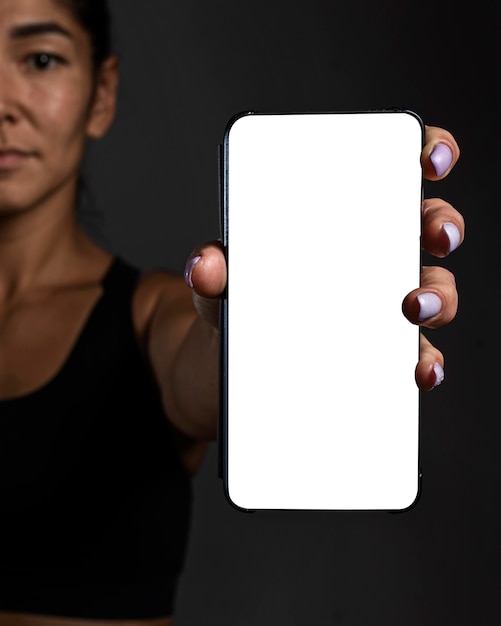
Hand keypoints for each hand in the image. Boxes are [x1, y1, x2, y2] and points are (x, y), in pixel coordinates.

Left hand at [184, 124, 463, 391]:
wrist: (239, 357)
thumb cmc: (244, 297)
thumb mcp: (226, 279)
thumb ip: (215, 267)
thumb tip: (204, 264)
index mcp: (342, 216)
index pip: (394, 170)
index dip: (427, 153)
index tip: (430, 158)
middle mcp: (373, 253)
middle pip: (429, 226)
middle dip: (443, 223)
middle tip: (433, 233)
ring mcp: (382, 302)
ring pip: (434, 290)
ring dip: (438, 296)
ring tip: (411, 307)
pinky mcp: (382, 350)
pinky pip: (418, 352)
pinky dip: (426, 362)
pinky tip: (417, 370)